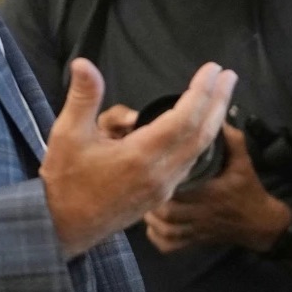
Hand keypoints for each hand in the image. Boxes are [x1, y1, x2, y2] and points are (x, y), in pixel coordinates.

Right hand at [42, 58, 236, 258]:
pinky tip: (198, 127)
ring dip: (212, 121)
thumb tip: (84, 63)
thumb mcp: (67, 134)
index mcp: (140, 157)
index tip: (213, 69)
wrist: (62, 229)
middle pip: (202, 134)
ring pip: (198, 151)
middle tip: (230, 76)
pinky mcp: (161, 196)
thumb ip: (83, 97)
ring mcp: (164, 188)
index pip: (184, 118)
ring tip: (219, 95)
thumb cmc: (64, 180)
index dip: (201, 91)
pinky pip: (189, 163)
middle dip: (218, 102)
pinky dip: (198, 140)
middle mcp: (160, 174)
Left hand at [142, 123, 284, 252]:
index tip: (155, 170)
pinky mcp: (194, 242)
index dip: (164, 183)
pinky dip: (157, 238)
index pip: (180, 191)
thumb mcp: (244, 161)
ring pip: (166, 230)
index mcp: (210, 193)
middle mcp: (200, 214)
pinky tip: (154, 226)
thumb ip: (231, 139)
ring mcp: (196, 231)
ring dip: (152, 219)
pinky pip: (170, 246)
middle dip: (152, 201)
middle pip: (167, 214)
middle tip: (146, 185)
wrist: (261, 223)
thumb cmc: (249, 190)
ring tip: (146, 203)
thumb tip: (216, 119)